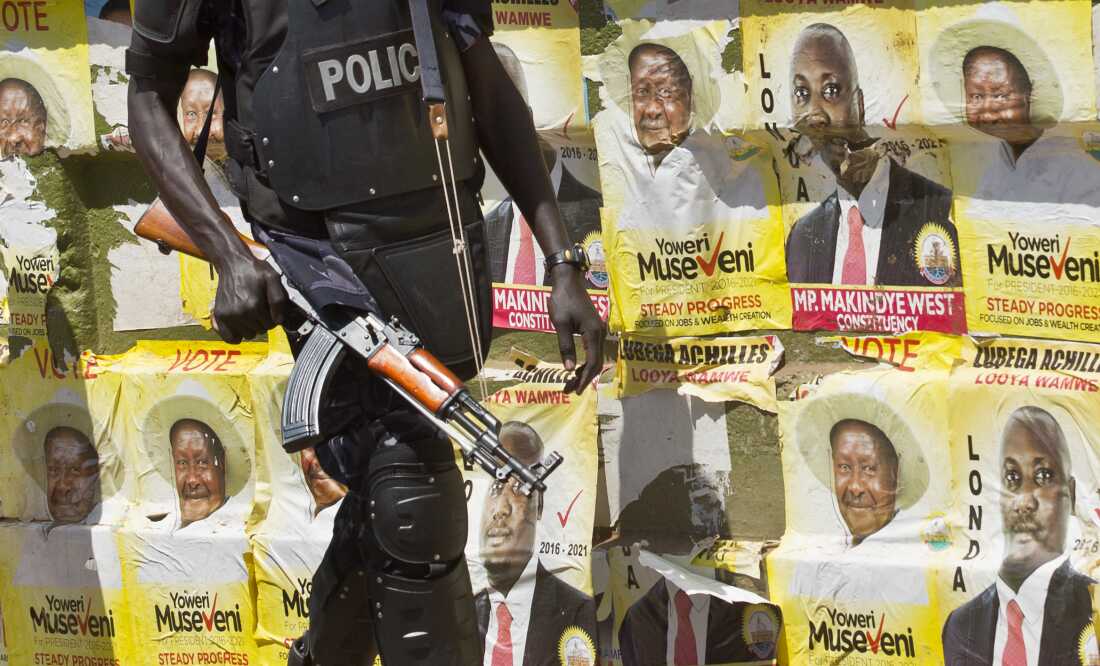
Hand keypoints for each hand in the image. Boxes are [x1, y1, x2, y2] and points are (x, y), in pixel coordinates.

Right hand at [211, 255, 287, 342]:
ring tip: (249, 312)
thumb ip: (279, 300)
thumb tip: (279, 320)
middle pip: (260, 330)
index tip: (269, 307)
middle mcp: (240, 313)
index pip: (272, 324)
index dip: (273, 316)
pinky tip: (240, 325)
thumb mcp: (273, 279)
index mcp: (254, 305)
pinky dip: (236, 335)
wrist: (232, 263)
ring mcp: (228, 316)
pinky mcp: (219, 316)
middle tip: (259, 307)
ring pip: (248, 335)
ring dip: (251, 327)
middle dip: (263, 321)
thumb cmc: (253, 270)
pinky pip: (230, 338)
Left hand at [547, 264, 604, 393]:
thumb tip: (568, 369)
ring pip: (596, 357)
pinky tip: (576, 366)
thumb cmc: (562, 300)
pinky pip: (593, 350)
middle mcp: (600, 333)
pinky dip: (586, 361)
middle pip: (597, 363)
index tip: (575, 391)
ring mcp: (599, 330)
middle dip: (584, 378)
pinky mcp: (594, 328)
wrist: (568, 280)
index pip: (592, 363)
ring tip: (571, 382)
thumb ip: (565, 346)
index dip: (584, 379)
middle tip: (570, 390)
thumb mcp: (560, 324)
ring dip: (585, 371)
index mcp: (593, 333)